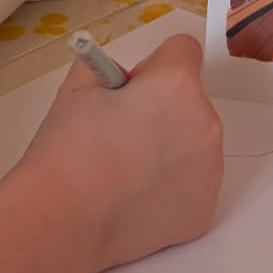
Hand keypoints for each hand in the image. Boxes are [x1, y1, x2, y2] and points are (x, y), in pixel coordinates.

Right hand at [21, 33, 222, 272]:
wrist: (63, 221)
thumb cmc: (67, 153)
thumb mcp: (77, 88)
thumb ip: (106, 69)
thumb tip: (120, 78)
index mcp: (177, 85)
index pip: (183, 50)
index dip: (154, 67)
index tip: (132, 90)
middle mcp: (205, 124)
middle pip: (192, 101)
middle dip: (164, 110)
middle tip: (122, 136)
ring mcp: (209, 171)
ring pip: (196, 144)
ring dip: (171, 149)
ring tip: (126, 172)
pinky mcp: (204, 210)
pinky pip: (193, 185)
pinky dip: (171, 188)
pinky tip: (135, 198)